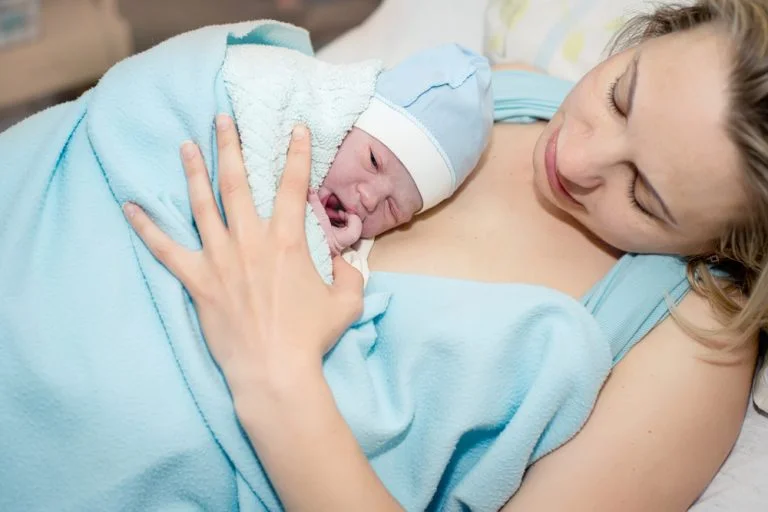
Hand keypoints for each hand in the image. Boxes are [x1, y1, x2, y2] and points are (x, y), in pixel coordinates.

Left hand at [123, 115, 362, 395]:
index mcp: (286, 241)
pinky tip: (130, 206)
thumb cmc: (311, 337)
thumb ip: (350, 274)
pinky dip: (146, 227)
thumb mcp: (346, 302)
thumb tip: (347, 261)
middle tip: (221, 119)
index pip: (291, 186)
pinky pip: (165, 249)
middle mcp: (250, 241)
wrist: (274, 371)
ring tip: (185, 145)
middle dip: (230, 146)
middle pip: (236, 183)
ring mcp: (219, 259)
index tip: (293, 128)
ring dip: (193, 172)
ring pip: (202, 205)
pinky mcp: (197, 280)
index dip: (295, 154)